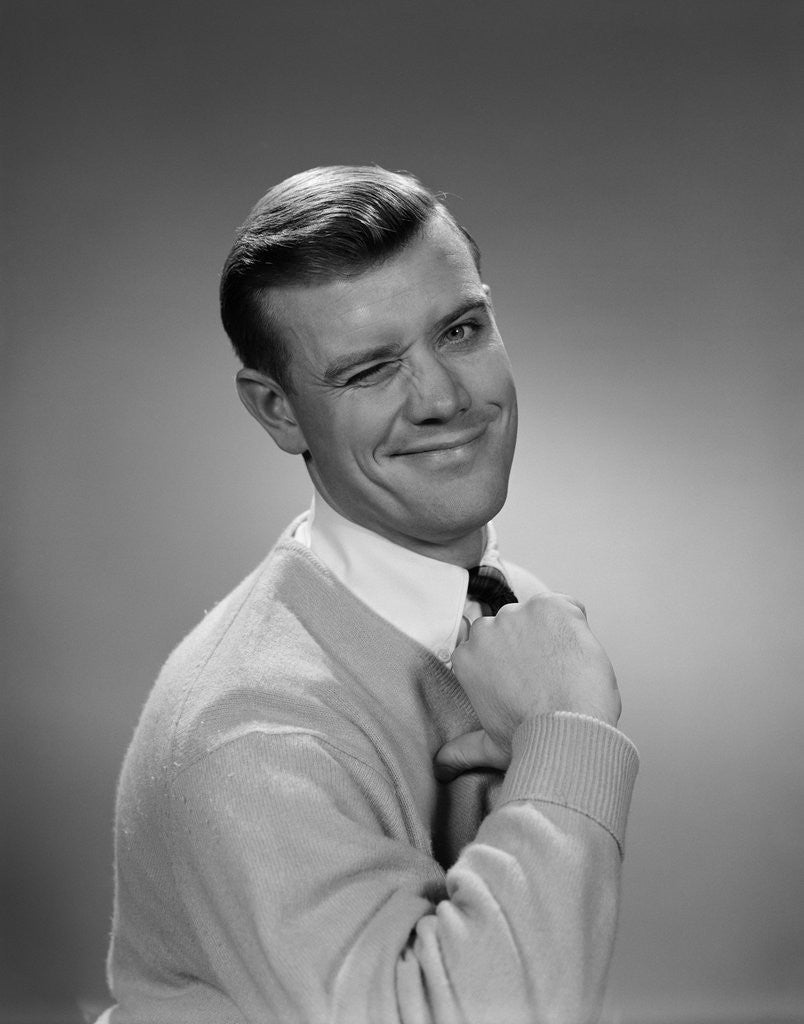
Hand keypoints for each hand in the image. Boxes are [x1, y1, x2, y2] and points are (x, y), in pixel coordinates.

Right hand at [435, 593, 619, 779]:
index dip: (511, 664)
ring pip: (538, 617)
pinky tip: (577, 653)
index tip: (525, 682)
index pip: (490, 647)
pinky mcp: (550, 606)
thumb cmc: (532, 739)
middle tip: (546, 677)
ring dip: (552, 635)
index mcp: (467, 658)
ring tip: (564, 669)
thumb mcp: (490, 745)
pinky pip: (567, 607)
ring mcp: (518, 615)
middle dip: (527, 646)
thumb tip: (440, 766)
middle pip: (511, 628)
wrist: (569, 728)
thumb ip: (462, 749)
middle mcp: (486, 630)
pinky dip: (576, 625)